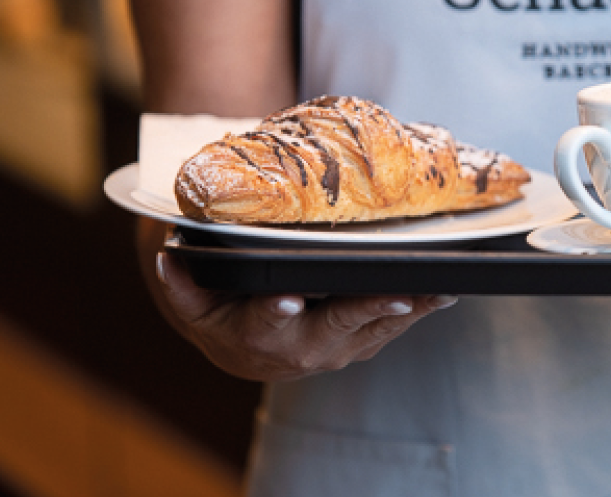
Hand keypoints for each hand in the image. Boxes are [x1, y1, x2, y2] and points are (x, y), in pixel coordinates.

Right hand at [141, 223, 456, 381]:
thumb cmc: (220, 311)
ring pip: (373, 332)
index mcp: (256, 334)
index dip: (277, 309)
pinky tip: (440, 293)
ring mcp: (333, 350)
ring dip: (407, 312)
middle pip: (336, 329)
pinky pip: (389, 330)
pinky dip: (415, 311)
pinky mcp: (358, 346)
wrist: (240, 348)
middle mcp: (299, 349)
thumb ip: (182, 283)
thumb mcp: (193, 300)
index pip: (266, 320)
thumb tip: (169, 260)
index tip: (287, 297)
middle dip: (368, 312)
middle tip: (397, 296)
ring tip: (436, 290)